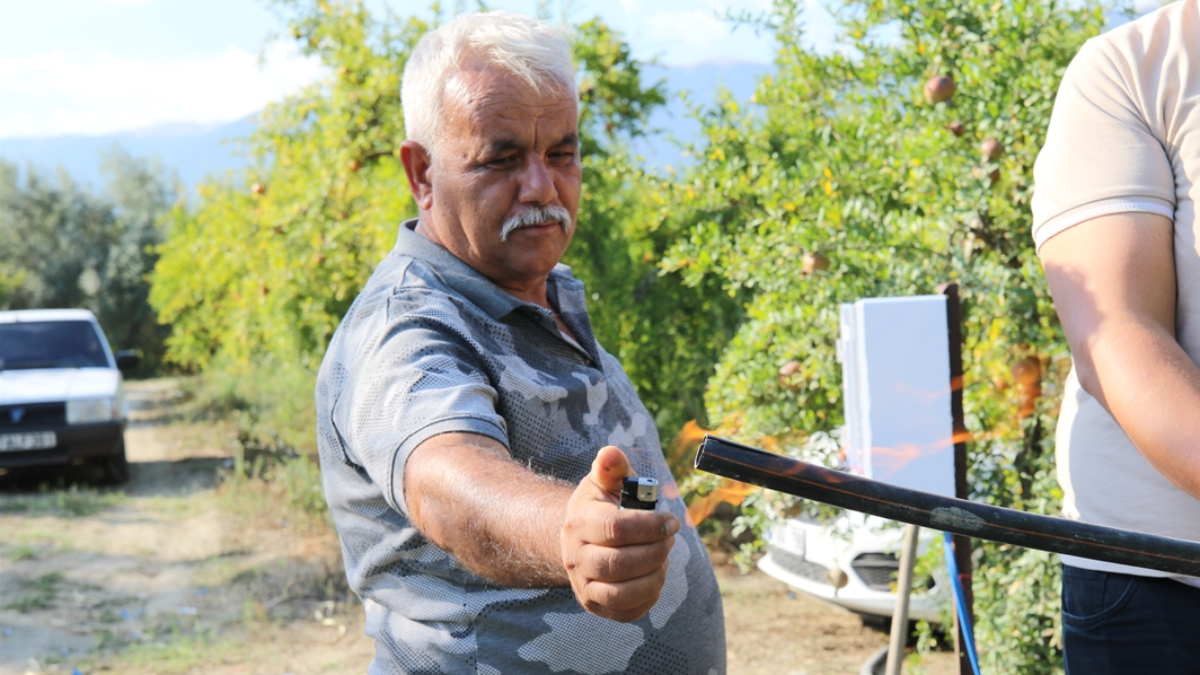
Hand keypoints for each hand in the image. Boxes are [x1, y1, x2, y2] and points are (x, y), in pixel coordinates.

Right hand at [560, 446, 680, 621]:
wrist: (580, 538)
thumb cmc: (603, 504)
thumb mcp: (606, 481)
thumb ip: (612, 466)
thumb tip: (611, 453)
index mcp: (579, 521)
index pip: (614, 528)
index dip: (650, 526)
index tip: (671, 520)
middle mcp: (575, 556)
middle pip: (619, 563)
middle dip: (655, 551)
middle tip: (670, 539)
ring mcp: (583, 584)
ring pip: (621, 593)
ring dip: (653, 576)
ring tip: (663, 559)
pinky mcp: (594, 604)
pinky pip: (625, 612)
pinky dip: (649, 597)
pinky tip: (655, 576)